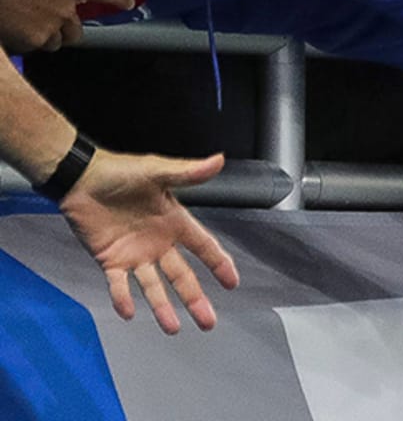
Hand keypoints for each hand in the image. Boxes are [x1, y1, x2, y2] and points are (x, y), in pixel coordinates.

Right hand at [0, 0, 135, 52]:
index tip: (130, 3)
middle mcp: (65, 9)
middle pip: (78, 30)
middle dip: (70, 27)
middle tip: (55, 18)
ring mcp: (49, 27)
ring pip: (59, 41)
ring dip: (52, 35)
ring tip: (33, 21)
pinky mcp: (31, 41)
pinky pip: (39, 45)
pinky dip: (33, 39)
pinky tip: (20, 25)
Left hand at [58, 150, 238, 334]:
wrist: (81, 179)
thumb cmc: (121, 171)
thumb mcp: (157, 171)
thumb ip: (188, 173)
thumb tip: (218, 161)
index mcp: (174, 222)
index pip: (203, 246)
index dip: (219, 263)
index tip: (232, 283)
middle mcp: (159, 243)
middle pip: (182, 275)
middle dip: (195, 298)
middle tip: (208, 321)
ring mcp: (136, 255)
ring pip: (153, 287)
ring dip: (162, 307)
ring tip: (173, 328)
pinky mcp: (111, 261)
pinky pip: (118, 285)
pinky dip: (123, 299)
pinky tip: (130, 312)